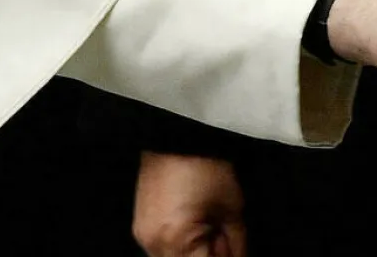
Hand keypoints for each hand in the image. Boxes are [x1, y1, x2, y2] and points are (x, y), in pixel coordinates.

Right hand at [132, 153, 246, 256]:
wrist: (177, 132)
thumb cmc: (207, 166)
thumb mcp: (231, 209)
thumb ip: (236, 246)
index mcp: (175, 241)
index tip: (231, 247)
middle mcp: (152, 244)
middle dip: (208, 255)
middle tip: (222, 236)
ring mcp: (142, 235)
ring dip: (194, 252)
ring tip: (207, 226)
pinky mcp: (140, 225)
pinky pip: (163, 248)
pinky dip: (180, 244)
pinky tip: (192, 223)